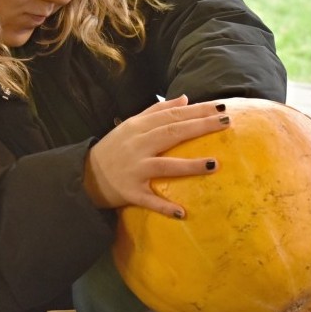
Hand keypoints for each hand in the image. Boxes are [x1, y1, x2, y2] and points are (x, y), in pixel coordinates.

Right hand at [84, 95, 229, 218]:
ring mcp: (134, 169)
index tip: (220, 108)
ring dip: (189, 166)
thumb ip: (157, 111)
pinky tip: (182, 212)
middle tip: (226, 123)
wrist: (85, 176)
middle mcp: (137, 145)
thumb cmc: (114, 148)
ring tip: (214, 164)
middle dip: (200, 127)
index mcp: (138, 127)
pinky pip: (149, 200)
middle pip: (172, 133)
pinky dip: (164, 206)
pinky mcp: (130, 192)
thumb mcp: (131, 125)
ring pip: (164, 166)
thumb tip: (186, 99)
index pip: (172, 115)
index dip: (196, 110)